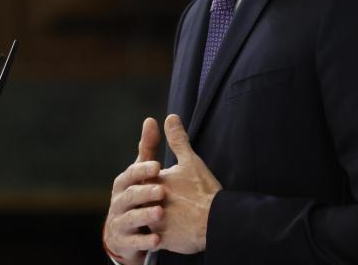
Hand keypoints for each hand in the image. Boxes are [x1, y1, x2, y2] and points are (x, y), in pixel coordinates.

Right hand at [104, 117, 164, 264]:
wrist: (123, 232)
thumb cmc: (136, 195)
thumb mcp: (141, 172)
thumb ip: (147, 148)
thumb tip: (151, 119)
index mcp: (124, 183)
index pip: (131, 174)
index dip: (142, 170)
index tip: (158, 166)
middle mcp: (119, 202)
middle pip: (130, 195)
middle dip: (145, 192)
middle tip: (162, 191)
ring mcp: (121, 222)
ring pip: (131, 218)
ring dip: (145, 215)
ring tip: (160, 213)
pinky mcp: (125, 242)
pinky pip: (134, 242)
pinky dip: (145, 242)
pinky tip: (158, 240)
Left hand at [155, 114, 221, 253]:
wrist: (216, 220)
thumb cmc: (203, 190)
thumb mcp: (190, 161)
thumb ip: (178, 140)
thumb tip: (170, 117)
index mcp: (154, 183)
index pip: (142, 180)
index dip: (148, 182)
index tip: (160, 187)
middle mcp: (150, 203)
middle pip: (141, 202)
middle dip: (148, 203)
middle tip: (166, 205)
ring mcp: (155, 223)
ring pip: (147, 222)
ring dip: (154, 221)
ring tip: (169, 220)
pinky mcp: (162, 240)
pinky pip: (156, 241)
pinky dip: (162, 238)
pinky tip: (172, 235)